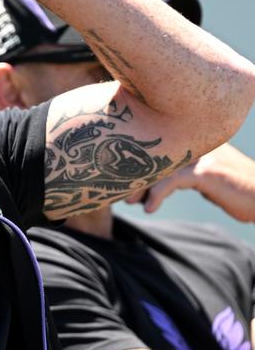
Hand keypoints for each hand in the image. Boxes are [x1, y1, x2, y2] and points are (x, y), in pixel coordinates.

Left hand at [126, 144, 254, 221]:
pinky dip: (157, 194)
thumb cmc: (233, 188)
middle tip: (116, 193)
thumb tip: (147, 189)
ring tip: (129, 202)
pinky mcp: (206, 171)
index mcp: (189, 140)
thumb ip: (178, 175)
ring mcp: (200, 154)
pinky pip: (173, 180)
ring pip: (158, 166)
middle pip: (152, 155)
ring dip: (141, 186)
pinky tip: (150, 209)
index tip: (118, 181)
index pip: (154, 146)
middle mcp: (193, 142)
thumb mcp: (202, 178)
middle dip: (133, 175)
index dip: (134, 164)